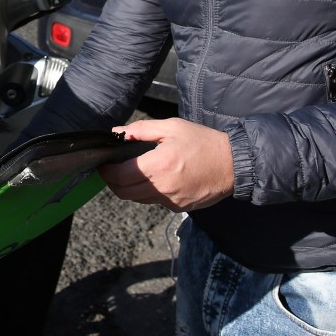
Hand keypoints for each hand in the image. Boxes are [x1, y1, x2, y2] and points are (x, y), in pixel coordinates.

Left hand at [98, 118, 234, 211]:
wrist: (233, 164)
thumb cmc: (203, 142)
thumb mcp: (172, 127)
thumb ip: (141, 130)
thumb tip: (117, 133)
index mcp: (158, 165)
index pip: (118, 176)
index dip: (106, 171)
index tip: (103, 164)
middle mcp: (161, 187)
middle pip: (123, 193)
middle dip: (112, 182)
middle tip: (112, 169)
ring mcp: (170, 200)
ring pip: (137, 199)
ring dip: (129, 188)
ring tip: (133, 172)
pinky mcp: (178, 207)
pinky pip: (154, 202)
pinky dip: (147, 193)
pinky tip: (155, 179)